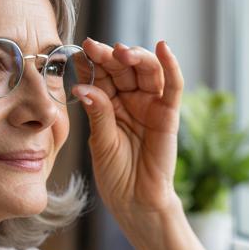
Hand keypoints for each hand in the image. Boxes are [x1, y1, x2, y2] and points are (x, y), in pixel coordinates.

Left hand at [72, 39, 183, 218]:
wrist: (135, 202)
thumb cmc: (116, 175)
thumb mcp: (100, 142)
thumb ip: (98, 113)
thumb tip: (83, 86)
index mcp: (108, 103)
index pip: (101, 75)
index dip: (90, 61)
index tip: (75, 51)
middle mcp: (130, 99)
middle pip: (122, 68)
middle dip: (109, 55)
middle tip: (94, 47)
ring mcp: (151, 105)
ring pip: (146, 70)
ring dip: (135, 56)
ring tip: (121, 51)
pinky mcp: (169, 115)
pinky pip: (174, 87)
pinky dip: (171, 66)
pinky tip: (164, 48)